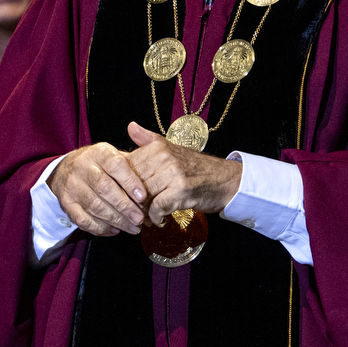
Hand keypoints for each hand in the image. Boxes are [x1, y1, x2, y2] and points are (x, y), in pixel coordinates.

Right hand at [46, 143, 147, 235]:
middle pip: (104, 188)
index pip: (115, 165)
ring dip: (116, 220)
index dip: (130, 181)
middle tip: (140, 218)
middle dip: (124, 206)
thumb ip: (132, 166)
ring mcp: (73, 186)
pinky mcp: (67, 203)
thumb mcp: (113, 156)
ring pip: (95, 206)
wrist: (65, 169)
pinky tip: (115, 230)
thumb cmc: (99, 165)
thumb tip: (154, 182)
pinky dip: (101, 228)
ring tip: (133, 227)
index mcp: (98, 153)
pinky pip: (83, 220)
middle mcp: (83, 167)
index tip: (143, 196)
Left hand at [126, 122, 241, 226]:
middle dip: (130, 200)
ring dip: (142, 211)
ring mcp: (173, 174)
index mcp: (157, 148)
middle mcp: (164, 158)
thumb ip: (148, 140)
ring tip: (145, 217)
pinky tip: (159, 220)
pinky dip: (156, 217)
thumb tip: (130, 127)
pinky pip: (157, 207)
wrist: (225, 180)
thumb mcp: (171, 148)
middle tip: (132, 210)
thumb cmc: (196, 168)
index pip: (127, 166)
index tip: (123, 194)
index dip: (122, 184)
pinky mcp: (181, 190)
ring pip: (143, 196)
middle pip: (133, 183)